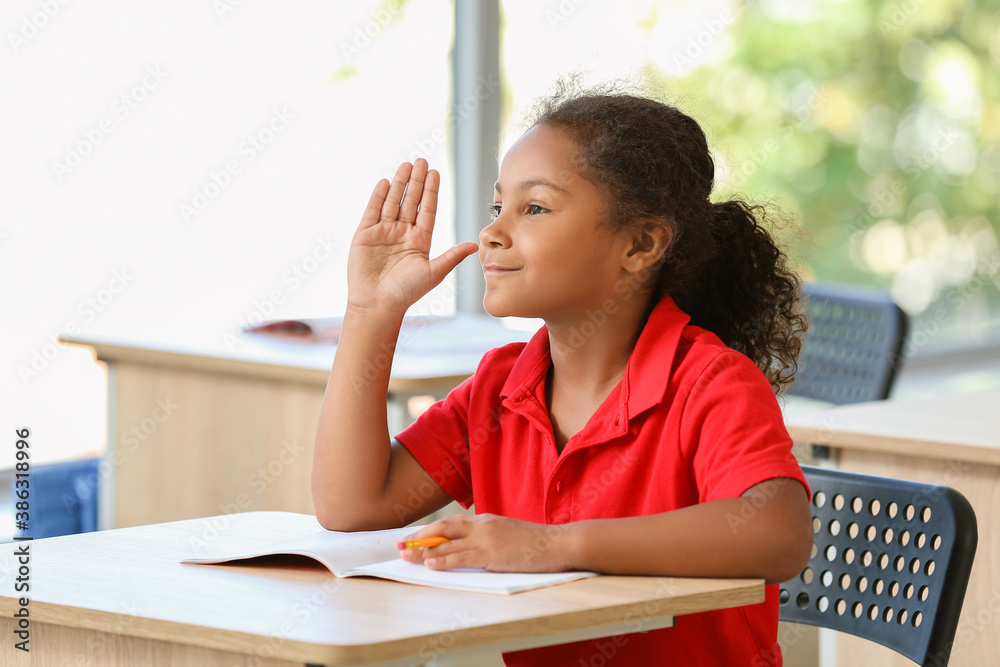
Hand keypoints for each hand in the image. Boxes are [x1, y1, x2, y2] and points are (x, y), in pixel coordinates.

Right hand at [347, 159, 478, 313]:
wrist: (378, 305)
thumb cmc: (406, 293)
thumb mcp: (433, 272)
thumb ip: (451, 256)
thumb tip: (474, 246)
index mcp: (419, 241)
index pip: (427, 210)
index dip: (430, 191)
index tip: (435, 173)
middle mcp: (402, 233)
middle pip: (410, 201)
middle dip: (416, 181)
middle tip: (422, 161)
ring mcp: (383, 232)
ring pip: (393, 202)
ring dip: (400, 184)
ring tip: (406, 165)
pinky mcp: (365, 235)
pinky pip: (373, 211)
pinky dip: (379, 196)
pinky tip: (386, 182)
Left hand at [398, 514, 573, 572]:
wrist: (558, 543)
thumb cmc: (536, 542)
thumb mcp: (508, 533)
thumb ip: (489, 536)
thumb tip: (472, 546)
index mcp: (486, 519)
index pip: (452, 523)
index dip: (430, 529)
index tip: (414, 536)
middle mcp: (483, 525)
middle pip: (443, 529)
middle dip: (420, 537)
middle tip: (401, 544)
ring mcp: (487, 539)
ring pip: (447, 544)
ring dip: (424, 550)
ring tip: (406, 556)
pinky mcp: (492, 554)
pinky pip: (461, 558)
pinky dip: (442, 560)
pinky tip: (429, 563)